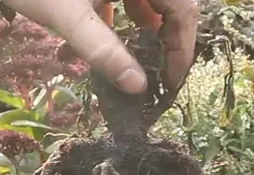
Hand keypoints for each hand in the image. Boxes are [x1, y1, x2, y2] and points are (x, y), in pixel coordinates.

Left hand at [2, 0, 198, 93]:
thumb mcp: (70, 18)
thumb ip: (104, 51)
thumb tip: (138, 87)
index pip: (184, 9)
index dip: (182, 47)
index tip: (170, 82)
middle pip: (168, 6)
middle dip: (160, 43)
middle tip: (152, 78)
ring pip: (143, 2)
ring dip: (134, 34)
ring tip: (123, 66)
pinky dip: (109, 21)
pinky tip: (82, 47)